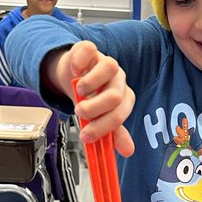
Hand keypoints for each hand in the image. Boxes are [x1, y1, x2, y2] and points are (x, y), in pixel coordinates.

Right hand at [45, 39, 135, 155]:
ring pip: (109, 68)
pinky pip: (89, 50)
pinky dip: (79, 62)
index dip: (103, 127)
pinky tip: (74, 72)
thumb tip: (128, 151)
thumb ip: (113, 134)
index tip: (86, 136)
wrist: (73, 76)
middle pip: (115, 95)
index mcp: (123, 98)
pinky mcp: (90, 49)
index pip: (120, 114)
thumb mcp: (100, 117)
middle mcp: (118, 80)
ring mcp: (105, 62)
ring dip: (90, 84)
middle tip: (80, 113)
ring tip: (78, 92)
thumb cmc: (89, 98)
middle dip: (95, 109)